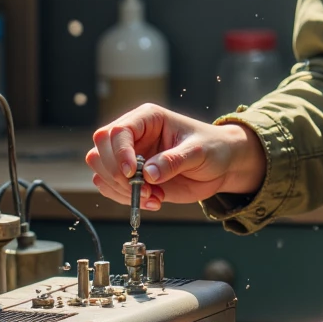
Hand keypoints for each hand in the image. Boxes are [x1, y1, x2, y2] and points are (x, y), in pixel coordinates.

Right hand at [86, 105, 266, 210]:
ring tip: (153, 197)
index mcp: (147, 119)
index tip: (132, 172)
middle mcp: (134, 137)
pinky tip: (153, 201)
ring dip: (121, 190)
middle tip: (144, 189)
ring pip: (101, 171)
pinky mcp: (132, 178)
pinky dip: (126, 199)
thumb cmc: (213, 148)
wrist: (222, 166)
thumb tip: (148, 174)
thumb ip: (174, 160)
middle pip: (100, 150)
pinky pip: (111, 188)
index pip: (118, 131)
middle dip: (117, 174)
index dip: (119, 152)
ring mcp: (130, 158)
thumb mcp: (199, 151)